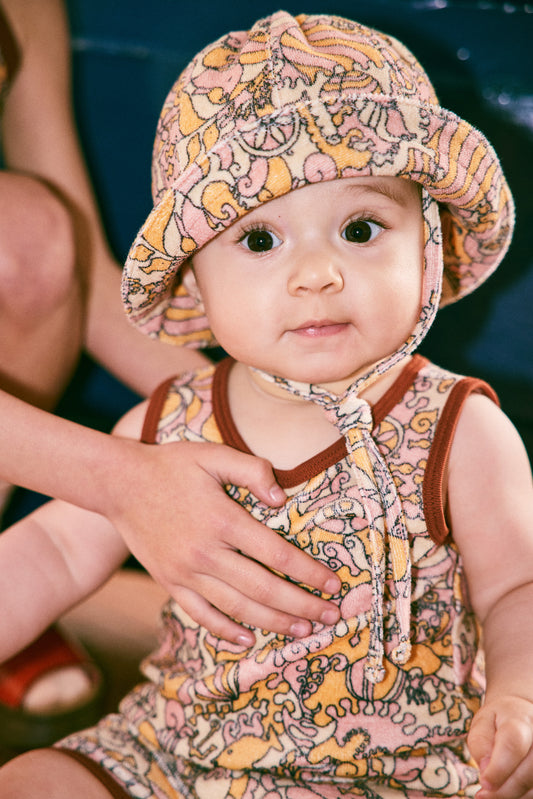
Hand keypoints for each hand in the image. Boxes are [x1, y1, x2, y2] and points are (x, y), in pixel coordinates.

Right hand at [107, 440, 340, 645]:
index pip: (277, 554)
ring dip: (273, 623)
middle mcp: (205, 552)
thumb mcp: (213, 455)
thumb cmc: (171, 466)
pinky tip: (247, 640)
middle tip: (331, 617)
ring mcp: (185, 572)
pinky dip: (225, 631)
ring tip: (303, 632)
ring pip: (237, 608)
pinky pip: (201, 614)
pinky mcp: (170, 582)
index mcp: (222, 520)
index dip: (309, 572)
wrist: (119, 485)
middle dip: (302, 606)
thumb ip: (251, 470)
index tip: (334, 584)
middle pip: (263, 589)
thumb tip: (282, 497)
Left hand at [468, 695, 532, 797]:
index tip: (484, 782)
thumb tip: (486, 770)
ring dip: (513, 794)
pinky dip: (521, 795)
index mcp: (520, 720)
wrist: (521, 716)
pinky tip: (506, 791)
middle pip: (528, 770)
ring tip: (492, 793)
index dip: (499, 769)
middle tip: (484, 794)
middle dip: (505, 789)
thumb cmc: (498, 721)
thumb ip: (481, 744)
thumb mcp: (482, 724)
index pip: (513, 746)